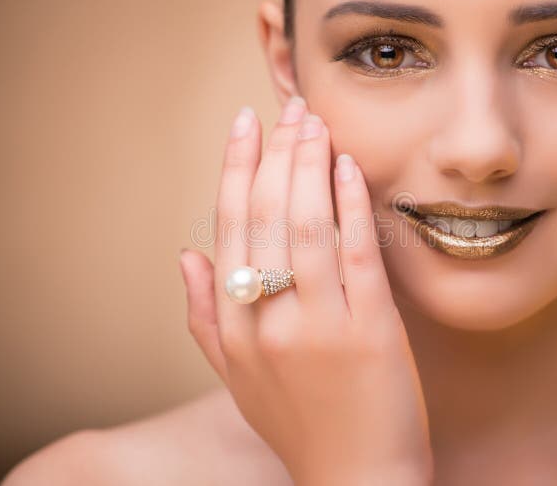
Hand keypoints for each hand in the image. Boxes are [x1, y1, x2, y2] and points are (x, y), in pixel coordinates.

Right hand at [178, 97, 433, 485]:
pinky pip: (359, 254)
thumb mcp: (235, 378)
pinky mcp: (371, 332)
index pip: (228, 227)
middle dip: (277, 152)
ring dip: (311, 164)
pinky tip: (349, 168)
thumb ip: (203, 317)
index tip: (245, 123)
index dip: (236, 168)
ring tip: (317, 123)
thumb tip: (185, 254)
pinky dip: (352, 205)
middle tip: (291, 108)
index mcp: (232, 327)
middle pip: (265, 215)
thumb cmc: (298, 426)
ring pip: (307, 225)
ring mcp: (321, 325)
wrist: (357, 480)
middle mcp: (268, 321)